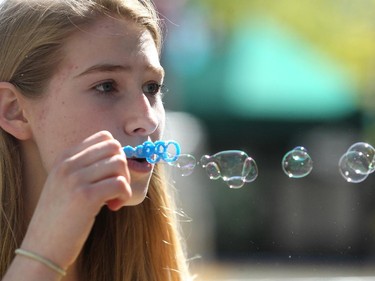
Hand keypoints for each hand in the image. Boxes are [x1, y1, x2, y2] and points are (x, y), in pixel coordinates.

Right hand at [20, 131, 130, 270]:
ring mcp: (76, 179)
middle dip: (123, 167)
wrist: (43, 246)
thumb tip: (120, 158)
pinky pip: (120, 184)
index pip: (104, 137)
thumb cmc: (60, 216)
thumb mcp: (65, 183)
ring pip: (120, 164)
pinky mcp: (86, 197)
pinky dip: (124, 195)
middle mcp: (69, 164)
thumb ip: (85, 167)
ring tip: (113, 199)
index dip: (115, 155)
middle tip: (116, 187)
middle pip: (115, 148)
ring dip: (124, 183)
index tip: (110, 174)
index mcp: (64, 157)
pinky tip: (113, 207)